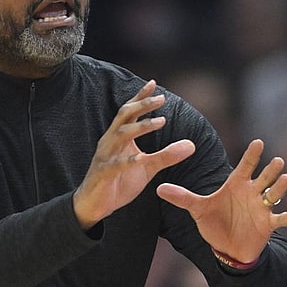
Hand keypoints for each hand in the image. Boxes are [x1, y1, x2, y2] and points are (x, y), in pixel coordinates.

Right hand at [73, 80, 195, 228]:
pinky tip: (141, 158)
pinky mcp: (103, 173)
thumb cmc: (119, 181)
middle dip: (142, 105)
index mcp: (119, 136)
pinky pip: (116, 164)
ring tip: (160, 121)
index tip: (154, 83)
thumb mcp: (147, 167)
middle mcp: (110, 141)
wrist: (95, 204)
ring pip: (121, 135)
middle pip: (125, 116)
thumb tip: (191, 145)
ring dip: (140, 127)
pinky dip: (128, 160)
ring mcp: (105, 156)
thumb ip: (167, 155)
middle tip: (161, 99)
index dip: (140, 97)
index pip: (129, 111)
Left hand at [156, 139, 286, 262]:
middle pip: (264, 177)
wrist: (227, 246)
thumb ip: (182, 198)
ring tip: (285, 179)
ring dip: (281, 187)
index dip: (252, 155)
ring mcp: (262, 208)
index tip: (258, 142)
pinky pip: (280, 219)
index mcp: (236, 184)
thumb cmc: (214, 222)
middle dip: (270, 170)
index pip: (246, 166)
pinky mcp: (268, 224)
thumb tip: (158, 188)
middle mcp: (252, 193)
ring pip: (275, 194)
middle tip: (277, 160)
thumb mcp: (197, 209)